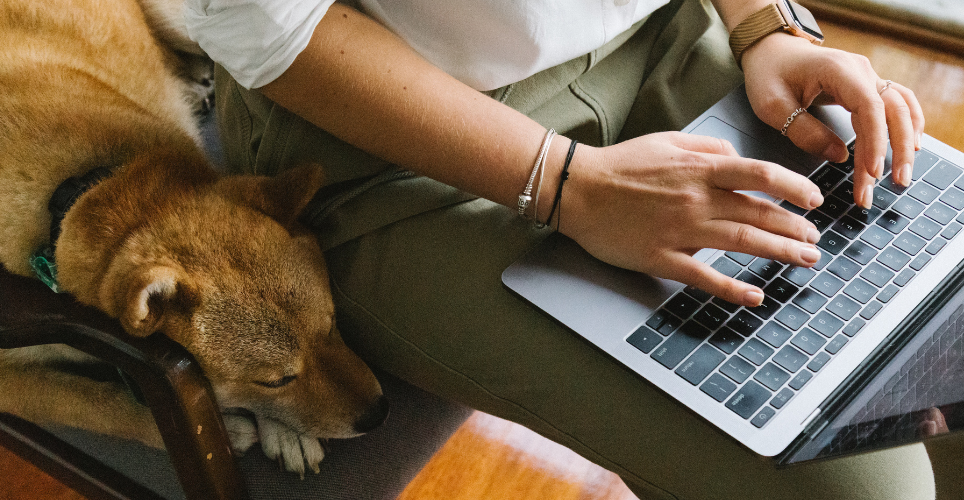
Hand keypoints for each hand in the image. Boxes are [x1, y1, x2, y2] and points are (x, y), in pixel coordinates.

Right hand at [561, 132, 822, 306]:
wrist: (577, 189)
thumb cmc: (620, 165)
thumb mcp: (667, 140)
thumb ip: (707, 147)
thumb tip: (737, 157)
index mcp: (699, 169)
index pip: (760, 175)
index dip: (794, 187)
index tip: (814, 199)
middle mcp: (696, 199)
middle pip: (759, 213)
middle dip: (795, 227)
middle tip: (815, 240)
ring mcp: (681, 230)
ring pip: (742, 241)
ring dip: (779, 252)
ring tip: (804, 259)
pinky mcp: (661, 257)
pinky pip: (704, 276)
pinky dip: (733, 288)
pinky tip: (755, 295)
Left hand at [742, 33, 924, 207]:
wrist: (772, 50)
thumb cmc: (769, 74)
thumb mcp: (772, 105)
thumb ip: (804, 131)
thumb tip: (839, 156)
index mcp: (837, 70)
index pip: (869, 107)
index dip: (875, 140)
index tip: (873, 171)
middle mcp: (860, 71)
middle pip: (893, 109)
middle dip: (898, 149)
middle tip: (897, 183)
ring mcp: (867, 77)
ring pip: (899, 109)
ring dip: (905, 141)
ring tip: (902, 175)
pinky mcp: (866, 86)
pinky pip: (897, 104)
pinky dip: (907, 124)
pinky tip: (911, 147)